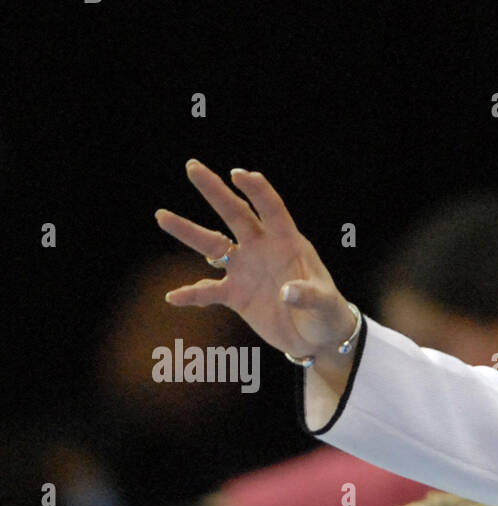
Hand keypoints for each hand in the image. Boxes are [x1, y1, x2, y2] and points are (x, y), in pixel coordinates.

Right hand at [156, 160, 353, 360]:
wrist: (316, 337)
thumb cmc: (327, 314)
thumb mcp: (325, 305)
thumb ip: (309, 295)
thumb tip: (288, 292)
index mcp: (288, 243)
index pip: (271, 209)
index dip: (256, 191)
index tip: (238, 174)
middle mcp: (261, 249)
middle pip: (234, 214)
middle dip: (215, 191)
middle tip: (193, 167)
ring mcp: (246, 270)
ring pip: (212, 245)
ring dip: (188, 231)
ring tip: (162, 216)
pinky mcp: (236, 295)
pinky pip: (208, 292)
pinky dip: (192, 295)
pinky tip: (173, 297)